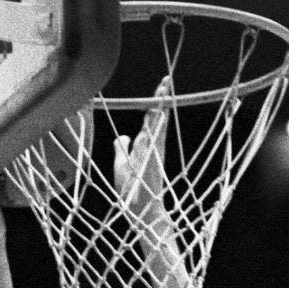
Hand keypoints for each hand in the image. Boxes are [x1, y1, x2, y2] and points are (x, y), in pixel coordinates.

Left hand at [114, 85, 170, 224]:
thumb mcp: (121, 164)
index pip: (150, 120)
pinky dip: (158, 118)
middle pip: (157, 116)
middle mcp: (152, 144)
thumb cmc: (131, 190)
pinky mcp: (153, 154)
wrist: (140, 208)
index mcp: (145, 145)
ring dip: (161, 103)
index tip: (160, 89)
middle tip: (166, 79)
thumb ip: (122, 148)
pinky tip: (160, 105)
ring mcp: (154, 149)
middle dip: (161, 97)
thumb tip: (122, 136)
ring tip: (165, 85)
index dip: (154, 104)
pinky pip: (156, 132)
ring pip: (158, 120)